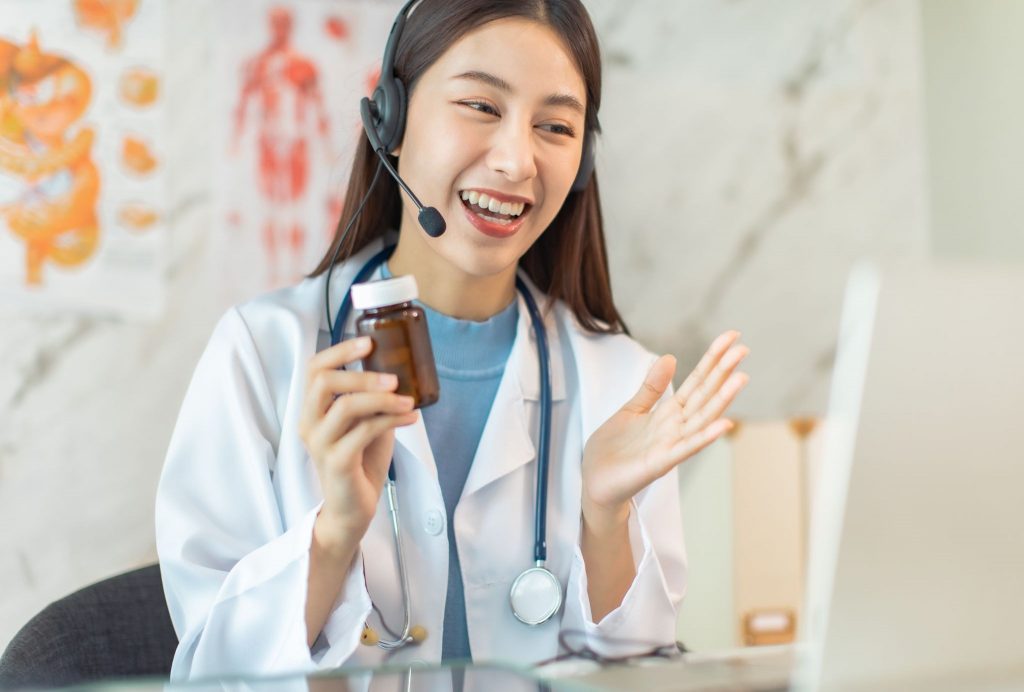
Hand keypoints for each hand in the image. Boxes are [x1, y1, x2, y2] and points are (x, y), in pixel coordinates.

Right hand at [297, 336, 418, 553]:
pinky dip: (392, 419)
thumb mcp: (365, 420)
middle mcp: (309, 423)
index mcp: (313, 409)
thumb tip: (400, 367)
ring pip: (346, 406)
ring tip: (409, 400)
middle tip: (394, 377)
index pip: (313, 369)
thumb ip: (372, 397)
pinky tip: (411, 417)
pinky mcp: (337, 462)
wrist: (353, 507)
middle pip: (324, 382)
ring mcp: (320, 444)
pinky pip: (365, 431)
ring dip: (382, 398)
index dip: (339, 351)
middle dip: (362, 374)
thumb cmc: (360, 460)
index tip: (368, 342)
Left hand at [581, 331, 748, 530]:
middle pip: (704, 395)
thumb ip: (652, 387)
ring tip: (741, 378)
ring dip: (722, 400)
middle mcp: (676, 427)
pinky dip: (704, 437)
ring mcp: (670, 445)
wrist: (595, 482)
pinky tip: (723, 424)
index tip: (732, 336)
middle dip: (723, 372)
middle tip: (744, 348)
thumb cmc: (614, 449)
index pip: (697, 381)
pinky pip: (685, 448)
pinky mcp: (659, 463)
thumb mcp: (632, 409)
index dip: (713, 358)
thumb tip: (671, 357)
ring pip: (701, 418)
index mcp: (669, 412)